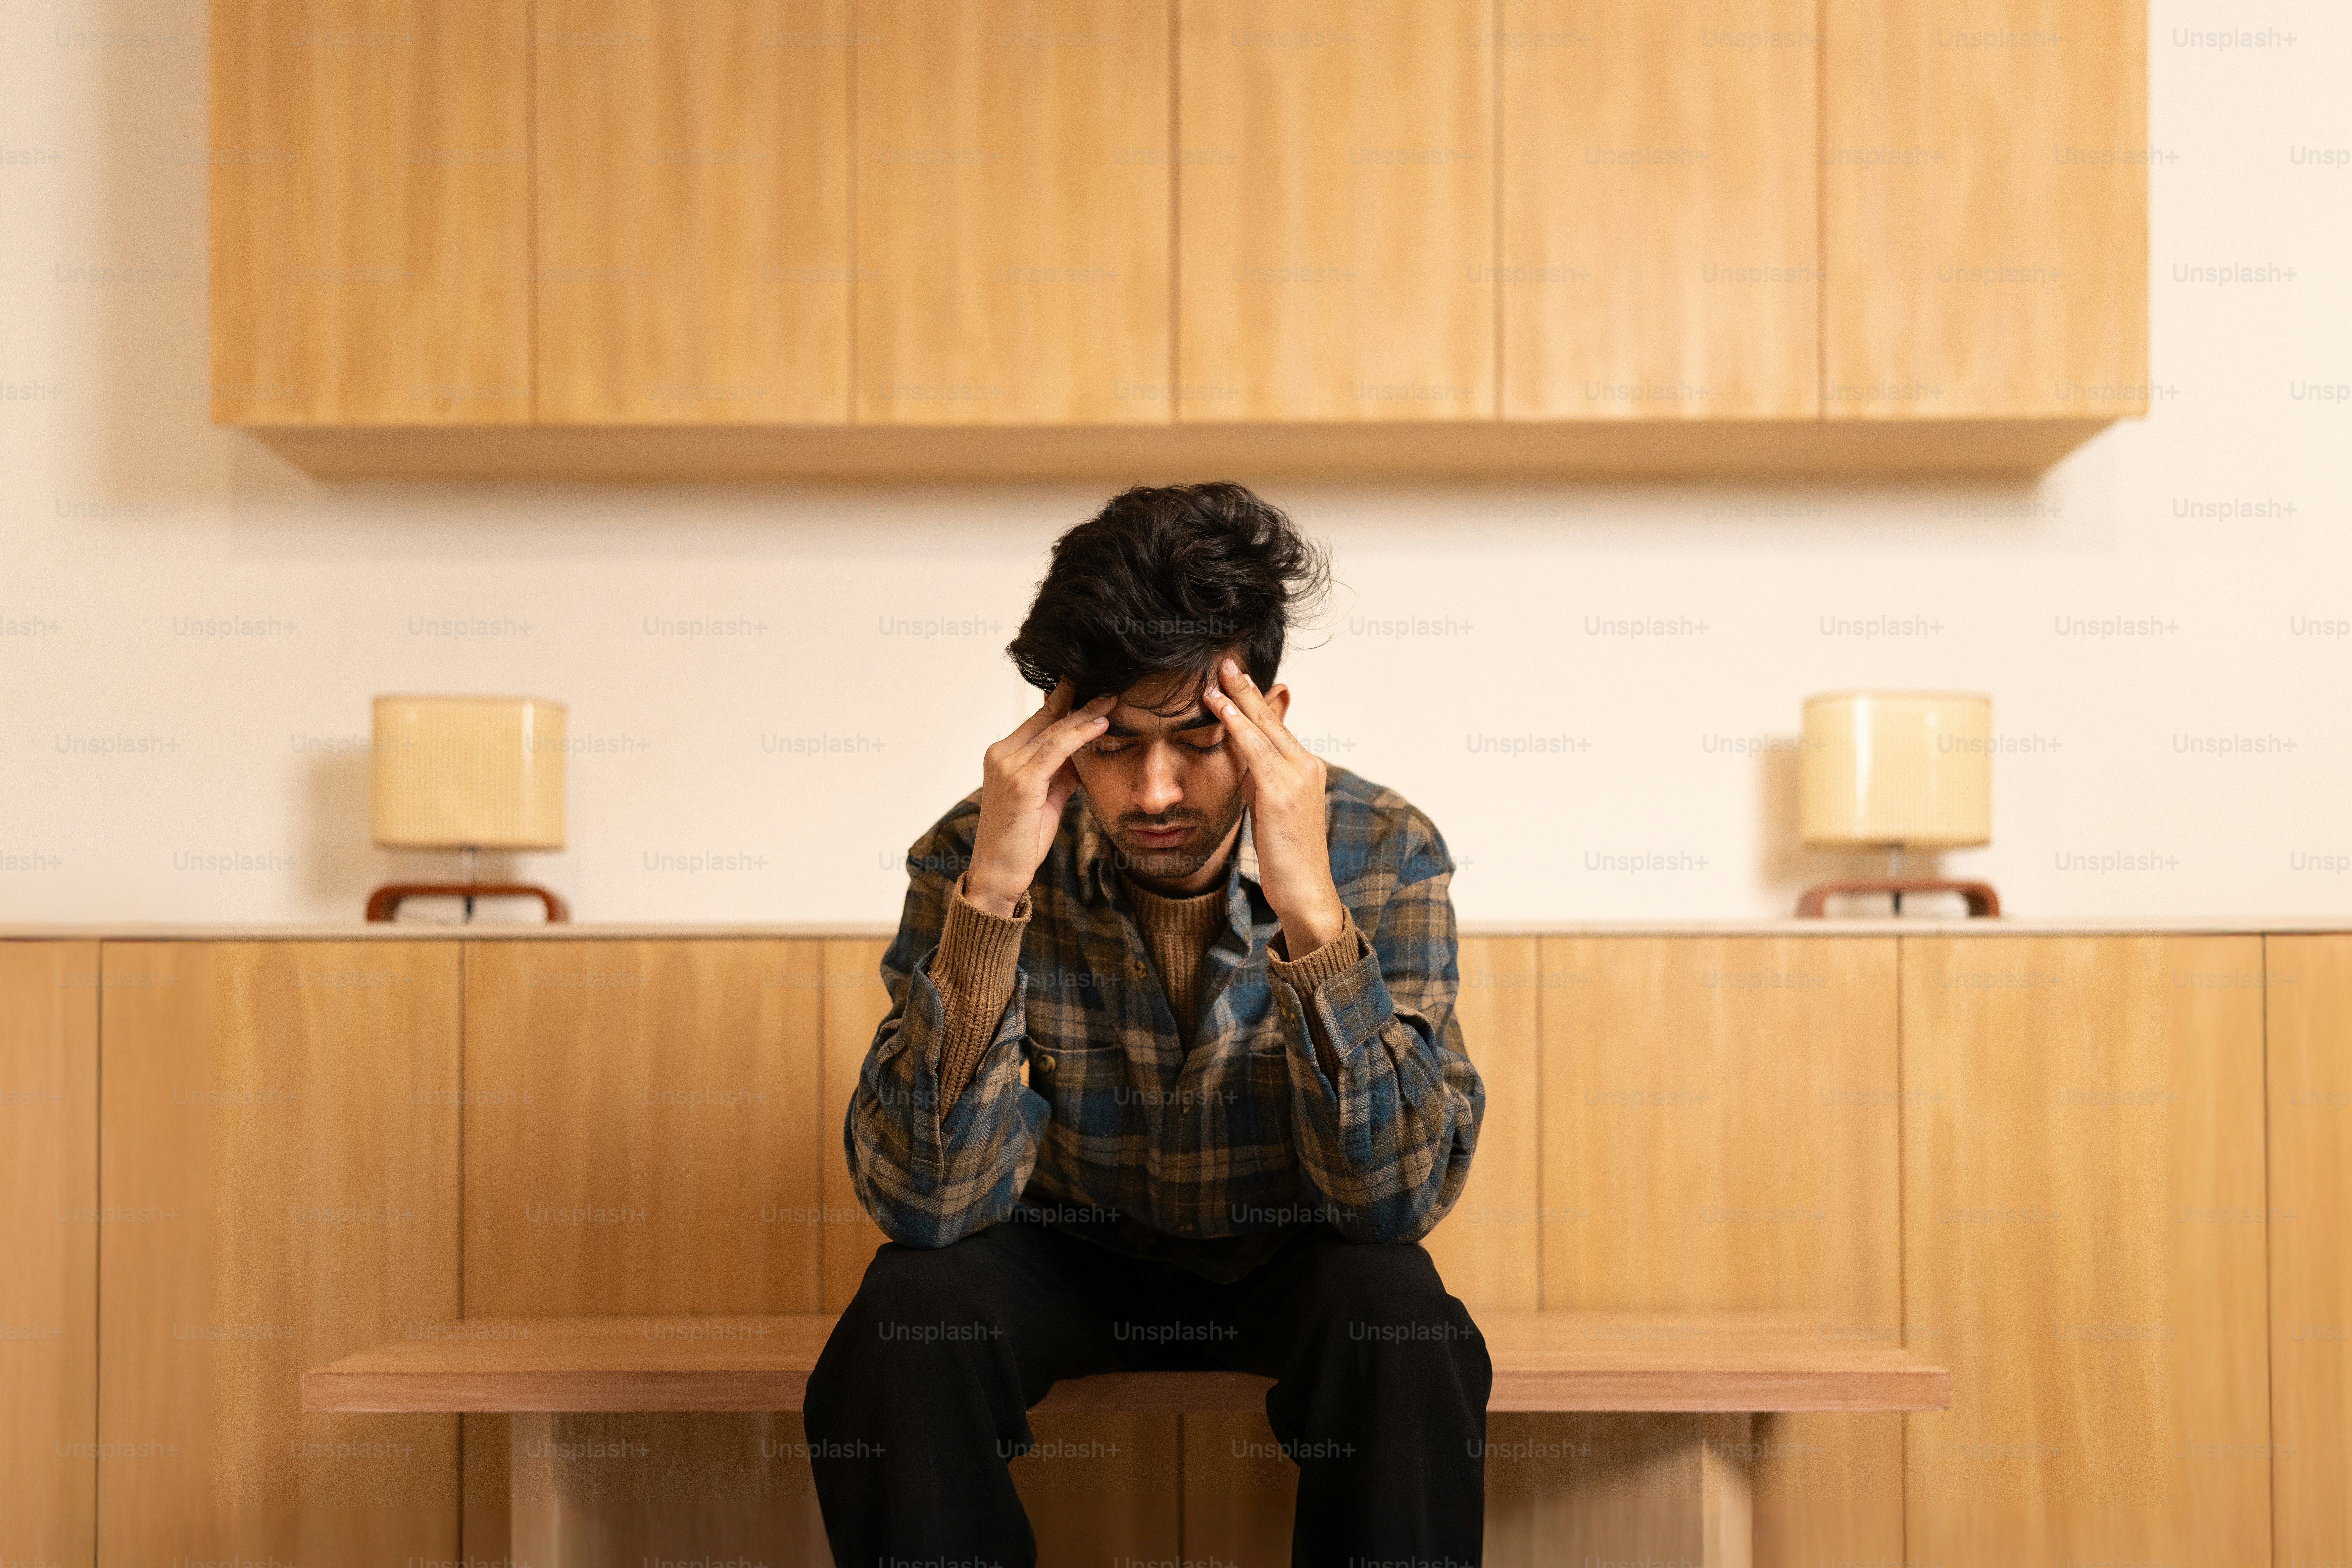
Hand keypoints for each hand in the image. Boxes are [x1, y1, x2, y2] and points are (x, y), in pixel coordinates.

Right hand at [965, 681, 1113, 916]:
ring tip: (1111, 700)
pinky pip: (1056, 749)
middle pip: (1047, 720)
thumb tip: (1085, 752)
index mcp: (1003, 756)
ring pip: (1054, 731)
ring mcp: (1008, 766)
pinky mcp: (1020, 781)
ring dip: (1086, 714)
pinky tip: (1100, 725)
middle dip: (1079, 702)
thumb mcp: (1046, 798)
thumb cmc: (1021, 840)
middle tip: (1108, 688)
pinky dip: (1080, 735)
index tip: (1091, 690)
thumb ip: (1060, 772)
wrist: (999, 873)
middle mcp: (1001, 755)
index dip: (1065, 703)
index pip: (1039, 721)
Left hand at [1206, 659, 1346, 954]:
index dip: (1254, 699)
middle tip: (1225, 660)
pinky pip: (1254, 748)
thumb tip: (1243, 757)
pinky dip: (1235, 724)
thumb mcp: (1269, 809)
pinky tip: (1219, 706)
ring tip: (1215, 674)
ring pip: (1262, 728)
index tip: (1234, 676)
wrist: (1305, 890)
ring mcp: (1297, 776)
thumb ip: (1260, 779)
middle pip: (1270, 718)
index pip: (1275, 725)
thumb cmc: (1285, 856)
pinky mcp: (1281, 790)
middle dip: (1246, 688)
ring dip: (1237, 698)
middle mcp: (1306, 765)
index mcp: (1305, 768)